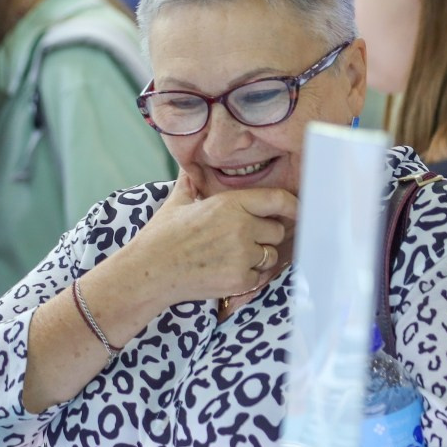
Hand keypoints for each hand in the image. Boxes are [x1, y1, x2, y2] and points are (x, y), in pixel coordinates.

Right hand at [118, 172, 296, 306]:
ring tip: (230, 257)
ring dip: (258, 257)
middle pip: (277, 231)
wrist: (149, 271)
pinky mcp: (239, 279)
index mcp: (230, 204)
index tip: (297, 211)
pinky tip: (225, 272)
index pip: (277, 200)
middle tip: (240, 240)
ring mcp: (242, 255)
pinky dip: (248, 277)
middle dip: (264, 236)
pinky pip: (259, 277)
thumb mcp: (176, 202)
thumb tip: (189, 167)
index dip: (292, 206)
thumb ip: (191, 183)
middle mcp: (241, 228)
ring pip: (270, 255)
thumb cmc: (160, 236)